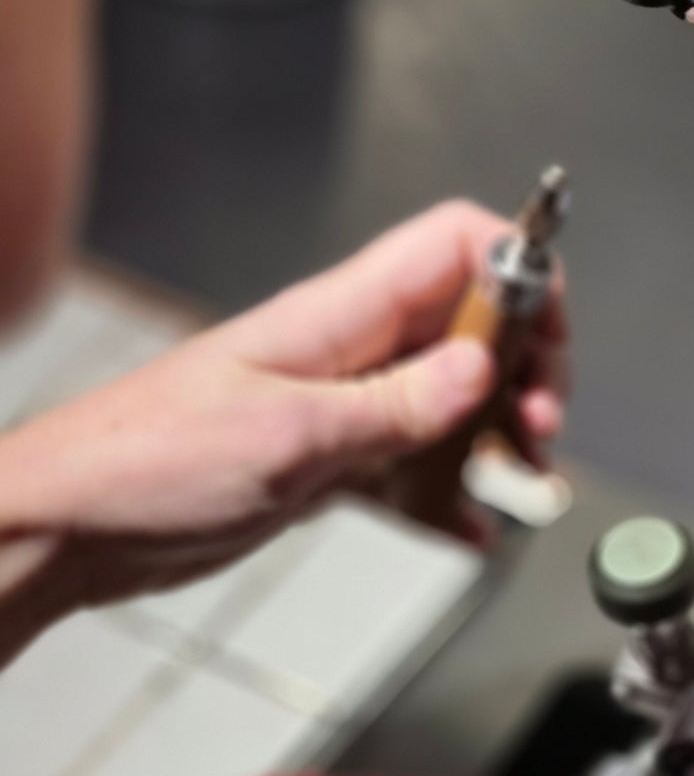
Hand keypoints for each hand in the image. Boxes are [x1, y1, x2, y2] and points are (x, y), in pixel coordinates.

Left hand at [0, 201, 566, 646]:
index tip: (546, 331)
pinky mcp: (332, 458)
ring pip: (453, 397)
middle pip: (474, 324)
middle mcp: (355, 348)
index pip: (455, 246)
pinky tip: (466, 529)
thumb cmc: (143, 462)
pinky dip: (447, 495)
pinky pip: (412, 464)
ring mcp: (346, 403)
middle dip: (523, 367)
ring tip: (518, 478)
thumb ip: (392, 406)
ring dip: (495, 435)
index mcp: (342, 313)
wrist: (65, 529)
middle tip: (536, 423)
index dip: (516, 270)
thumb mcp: (285, 436)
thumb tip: (481, 371)